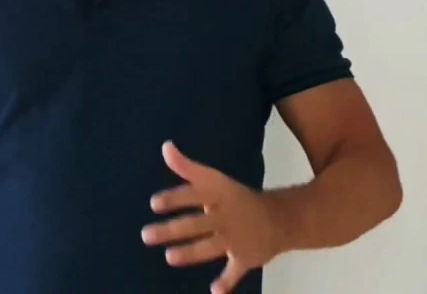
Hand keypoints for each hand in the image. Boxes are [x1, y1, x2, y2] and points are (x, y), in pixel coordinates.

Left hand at [141, 141, 283, 293]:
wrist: (280, 218)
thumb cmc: (236, 198)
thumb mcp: (213, 179)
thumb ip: (186, 167)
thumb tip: (165, 147)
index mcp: (218, 196)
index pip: (194, 195)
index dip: (175, 199)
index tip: (154, 204)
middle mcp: (225, 217)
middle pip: (196, 224)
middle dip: (172, 230)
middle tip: (146, 235)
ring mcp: (235, 239)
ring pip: (210, 247)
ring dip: (191, 252)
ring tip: (170, 257)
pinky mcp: (245, 258)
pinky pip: (235, 272)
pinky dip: (227, 282)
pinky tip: (214, 291)